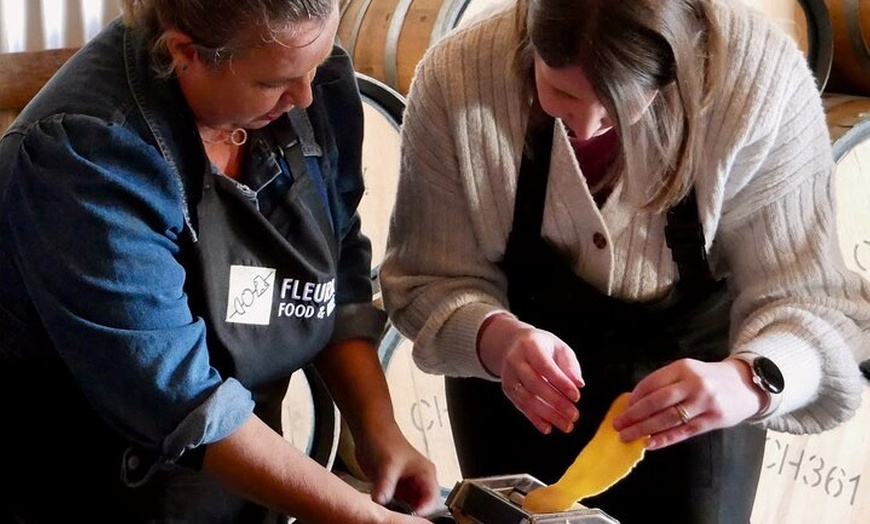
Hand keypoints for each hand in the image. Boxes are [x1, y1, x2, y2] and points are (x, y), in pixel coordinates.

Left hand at [353, 424, 440, 516]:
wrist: (369, 431)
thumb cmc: (385, 439)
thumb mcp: (387, 463)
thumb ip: (385, 484)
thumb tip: (381, 501)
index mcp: (425, 473)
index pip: (432, 498)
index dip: (424, 509)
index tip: (412, 516)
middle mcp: (418, 482)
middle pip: (421, 506)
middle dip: (411, 514)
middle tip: (398, 518)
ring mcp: (405, 486)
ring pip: (407, 507)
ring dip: (399, 512)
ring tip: (389, 515)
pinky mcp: (393, 488)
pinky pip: (394, 504)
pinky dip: (389, 509)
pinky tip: (381, 510)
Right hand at [479, 314, 584, 433]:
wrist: (513, 344)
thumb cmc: (543, 347)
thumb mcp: (559, 348)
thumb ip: (570, 365)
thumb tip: (579, 384)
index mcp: (530, 346)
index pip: (545, 366)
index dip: (560, 382)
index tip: (577, 397)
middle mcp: (515, 360)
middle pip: (534, 384)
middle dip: (556, 401)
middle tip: (574, 415)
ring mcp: (509, 375)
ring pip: (526, 398)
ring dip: (547, 414)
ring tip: (566, 426)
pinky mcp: (508, 389)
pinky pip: (521, 406)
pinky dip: (534, 419)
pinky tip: (548, 428)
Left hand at [612, 358, 762, 448]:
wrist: (745, 385)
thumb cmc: (708, 379)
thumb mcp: (688, 372)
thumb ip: (665, 384)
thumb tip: (635, 403)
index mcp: (683, 367)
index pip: (651, 383)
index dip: (634, 398)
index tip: (623, 409)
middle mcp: (694, 383)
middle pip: (657, 401)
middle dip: (634, 415)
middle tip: (618, 425)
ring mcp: (705, 402)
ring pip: (668, 418)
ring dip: (644, 429)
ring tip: (628, 436)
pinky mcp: (714, 419)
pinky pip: (684, 431)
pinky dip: (665, 439)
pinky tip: (650, 444)